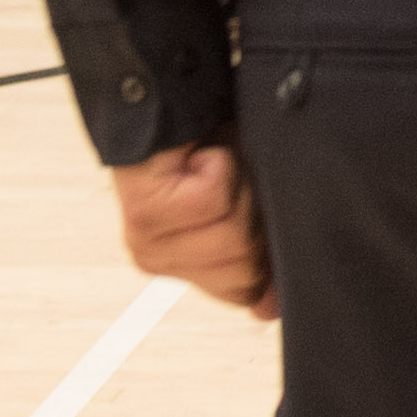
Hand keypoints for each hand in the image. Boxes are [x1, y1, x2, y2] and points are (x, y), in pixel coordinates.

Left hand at [110, 146, 275, 319]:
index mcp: (187, 268)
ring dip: (241, 186)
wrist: (169, 105)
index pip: (246, 292)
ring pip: (235, 235)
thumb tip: (270, 311)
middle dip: (256, 214)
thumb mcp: (247, 205)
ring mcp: (148, 243)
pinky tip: (200, 158)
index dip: (266, 250)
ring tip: (217, 166)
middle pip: (247, 268)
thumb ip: (258, 258)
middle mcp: (162, 263)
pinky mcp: (145, 214)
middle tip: (233, 182)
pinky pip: (215, 198)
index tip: (259, 209)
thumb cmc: (212, 150)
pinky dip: (222, 166)